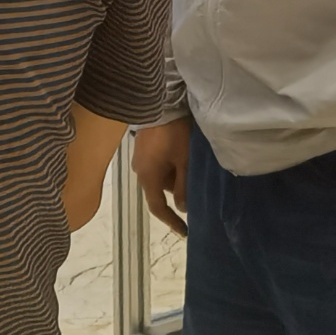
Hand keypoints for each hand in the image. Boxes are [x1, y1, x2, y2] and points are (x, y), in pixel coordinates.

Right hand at [132, 120, 192, 234]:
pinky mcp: (142, 146)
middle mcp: (139, 171)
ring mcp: (139, 158)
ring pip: (158, 177)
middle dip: (176, 193)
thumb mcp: (184, 161)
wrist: (159, 103)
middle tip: (195, 189)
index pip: (157, 208)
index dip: (171, 221)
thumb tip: (182, 207)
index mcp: (148, 178)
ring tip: (191, 169)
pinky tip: (181, 158)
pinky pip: (156, 165)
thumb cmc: (173, 135)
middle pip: (158, 191)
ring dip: (173, 177)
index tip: (184, 231)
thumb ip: (183, 186)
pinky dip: (168, 167)